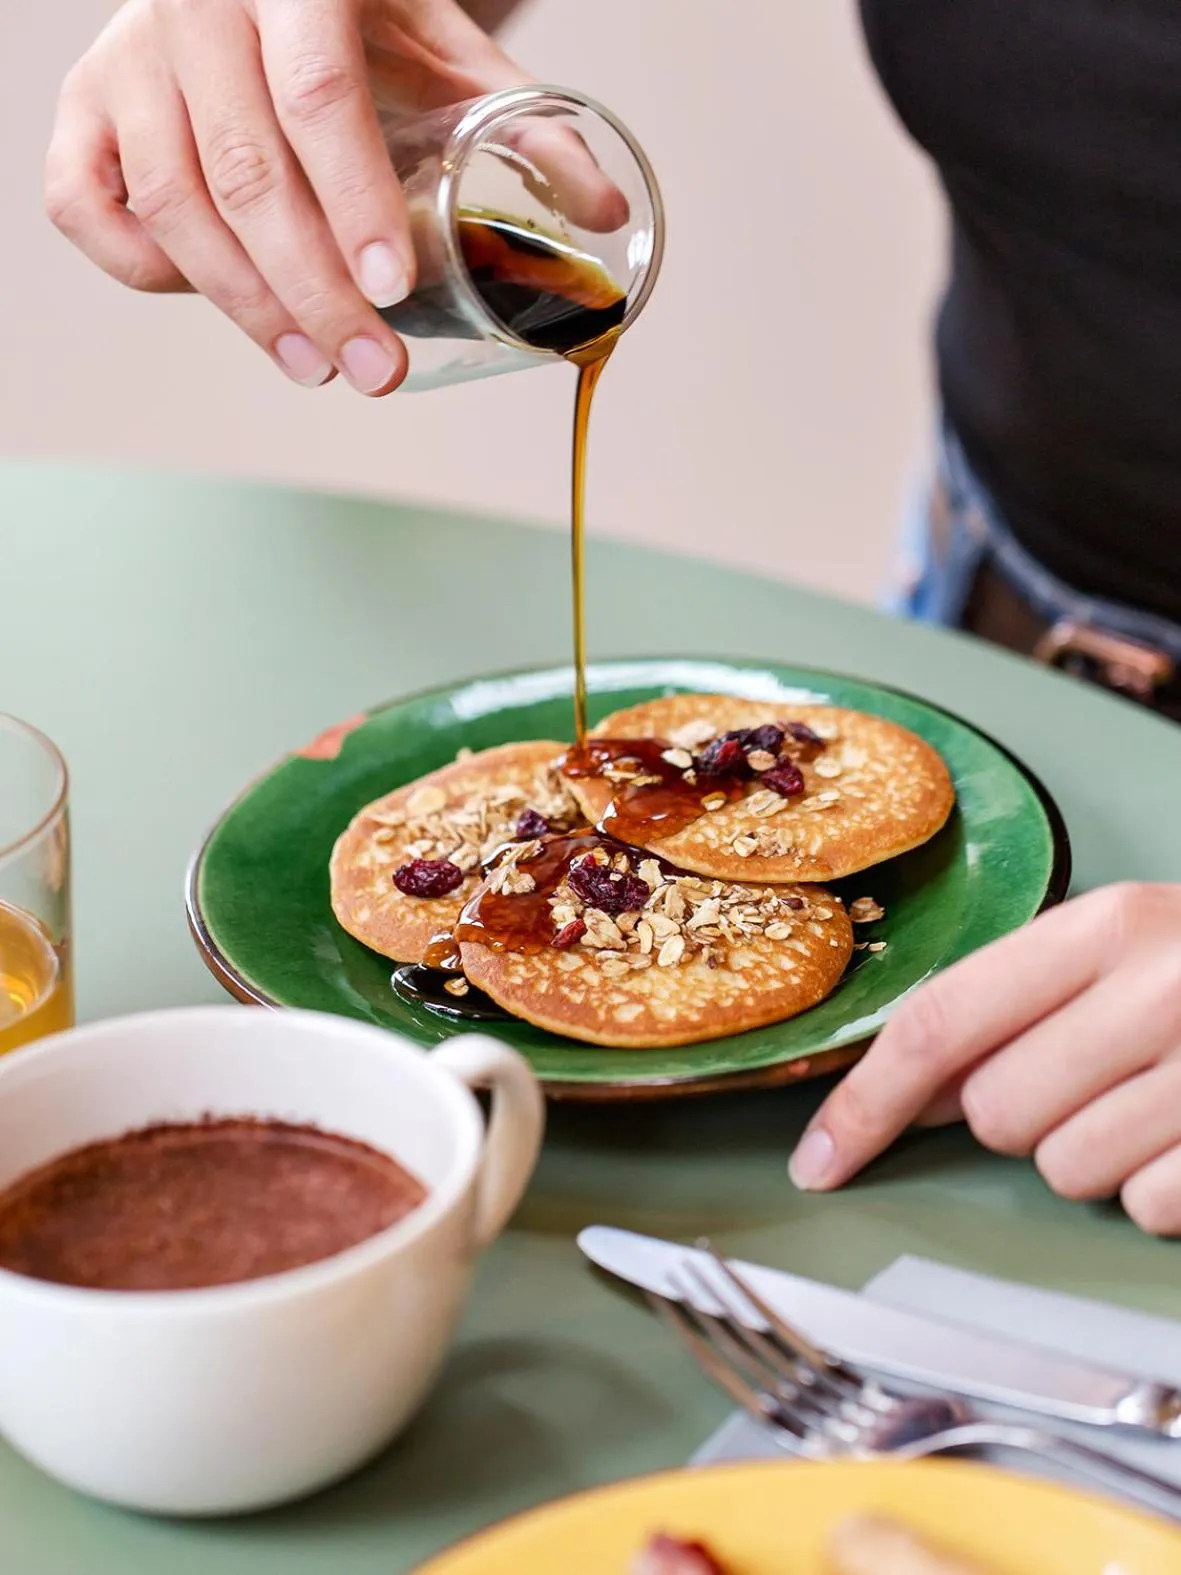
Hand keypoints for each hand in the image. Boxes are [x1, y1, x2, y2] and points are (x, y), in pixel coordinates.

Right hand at [44, 0, 532, 393]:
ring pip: (171, 206)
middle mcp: (193, 7)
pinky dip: (142, 269)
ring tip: (316, 366)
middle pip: (244, 175)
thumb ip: (523, 125)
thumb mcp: (445, 52)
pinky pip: (82, 207)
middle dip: (315, 294)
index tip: (394, 291)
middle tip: (372, 371)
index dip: (355, 204)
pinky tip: (212, 305)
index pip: (317, 99)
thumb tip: (609, 214)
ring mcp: (126, 57)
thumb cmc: (363, 18)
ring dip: (246, 307)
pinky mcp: (85, 106)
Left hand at [789, 882, 1180, 1235]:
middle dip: (1022, 1115)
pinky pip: (1148, 1210)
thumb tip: (915, 1094)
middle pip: (998, 1113)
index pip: (940, 1021)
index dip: (865, 1101)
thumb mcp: (1122, 948)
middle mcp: (1160, 988)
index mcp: (1107, 925)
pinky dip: (1163, 1190)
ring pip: (1069, 1171)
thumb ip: (1017, 1001)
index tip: (819, 1161)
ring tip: (1159, 1098)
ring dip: (1096, 1154)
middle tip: (1091, 1073)